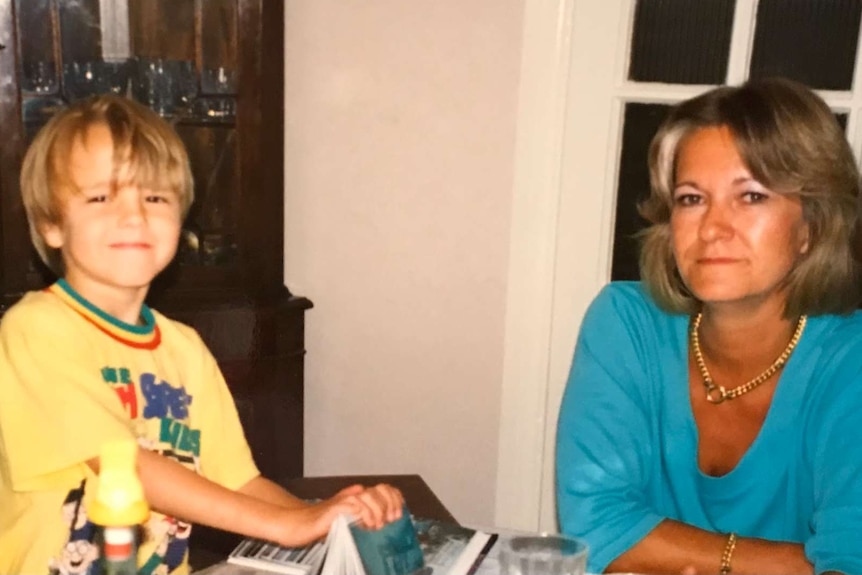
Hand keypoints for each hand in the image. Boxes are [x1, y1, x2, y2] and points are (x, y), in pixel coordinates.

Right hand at [275, 483, 404, 545]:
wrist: (300, 525)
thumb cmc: (322, 522)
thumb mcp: (348, 517)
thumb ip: (360, 510)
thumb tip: (374, 504)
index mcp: (359, 496)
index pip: (385, 489)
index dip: (395, 499)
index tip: (398, 513)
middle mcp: (353, 494)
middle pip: (380, 490)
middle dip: (388, 506)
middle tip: (388, 520)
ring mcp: (344, 500)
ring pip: (368, 496)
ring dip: (376, 512)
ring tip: (374, 525)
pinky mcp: (334, 508)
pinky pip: (354, 505)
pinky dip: (361, 513)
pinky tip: (363, 523)